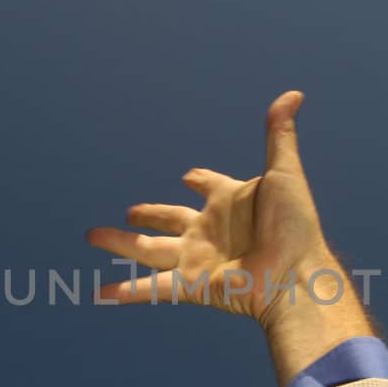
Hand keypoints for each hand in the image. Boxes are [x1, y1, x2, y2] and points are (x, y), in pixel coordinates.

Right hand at [85, 91, 377, 385]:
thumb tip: (294, 93)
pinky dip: (125, 291)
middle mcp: (210, 231)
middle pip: (169, 219)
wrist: (295, 277)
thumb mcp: (284, 174)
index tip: (189, 177)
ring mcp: (197, 259)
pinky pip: (151, 288)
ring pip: (148, 250)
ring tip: (92, 236)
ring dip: (119, 243)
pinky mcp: (191, 285)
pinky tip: (100, 292)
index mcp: (230, 203)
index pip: (209, 186)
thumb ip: (279, 135)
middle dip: (148, 215)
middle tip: (131, 211)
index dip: (200, 180)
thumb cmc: (295, 227)